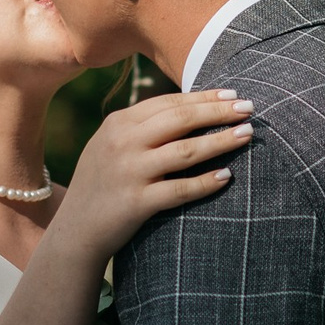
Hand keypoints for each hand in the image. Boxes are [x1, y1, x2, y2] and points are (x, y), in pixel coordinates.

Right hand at [56, 89, 253, 261]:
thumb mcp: (111, 145)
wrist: (76, 230)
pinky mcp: (136, 202)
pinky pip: (180, 189)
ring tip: (247, 135)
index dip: (204, 97)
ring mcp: (129, 172)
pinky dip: (206, 182)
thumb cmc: (102, 184)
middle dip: (219, 111)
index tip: (232, 94)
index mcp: (118, 123)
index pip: (169, 103)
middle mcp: (123, 143)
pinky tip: (227, 176)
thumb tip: (191, 108)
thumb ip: (142, 127)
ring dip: (221, 141)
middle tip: (249, 108)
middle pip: (181, 120)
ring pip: (186, 151)